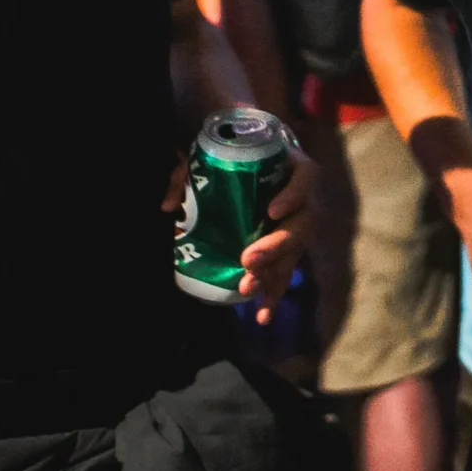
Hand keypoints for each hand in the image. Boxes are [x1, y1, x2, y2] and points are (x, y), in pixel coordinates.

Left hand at [162, 145, 337, 324]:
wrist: (261, 161)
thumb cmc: (240, 155)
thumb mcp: (214, 156)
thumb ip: (190, 175)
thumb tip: (167, 206)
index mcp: (292, 168)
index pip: (303, 179)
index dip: (292, 195)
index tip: (271, 212)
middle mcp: (303, 199)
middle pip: (300, 225)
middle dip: (275, 247)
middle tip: (248, 261)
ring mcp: (297, 226)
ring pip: (294, 253)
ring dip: (273, 274)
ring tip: (248, 289)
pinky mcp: (288, 249)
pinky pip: (286, 272)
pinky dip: (273, 295)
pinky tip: (262, 315)